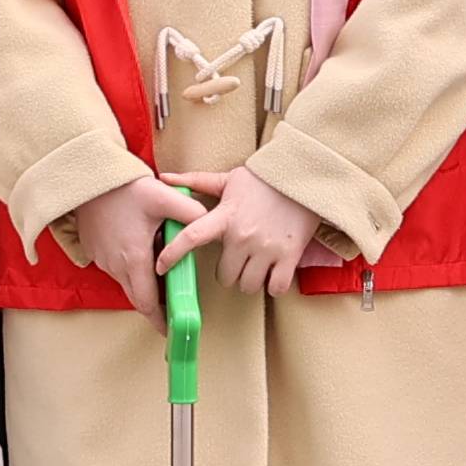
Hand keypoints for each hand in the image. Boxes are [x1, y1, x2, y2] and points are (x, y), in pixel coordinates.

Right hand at [58, 171, 205, 314]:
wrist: (88, 178)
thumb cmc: (125, 189)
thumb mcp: (164, 198)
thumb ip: (191, 214)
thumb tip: (209, 227)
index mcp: (134, 258)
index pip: (146, 302)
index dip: (158, 319)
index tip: (170, 329)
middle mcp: (115, 265)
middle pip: (136, 297)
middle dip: (154, 304)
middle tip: (171, 305)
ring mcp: (102, 259)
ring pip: (126, 282)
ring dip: (142, 282)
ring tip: (159, 266)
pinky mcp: (94, 252)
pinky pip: (115, 268)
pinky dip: (130, 268)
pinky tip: (140, 248)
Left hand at [158, 165, 332, 299]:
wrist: (304, 178)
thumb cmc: (263, 181)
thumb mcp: (228, 179)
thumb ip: (196, 181)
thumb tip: (164, 177)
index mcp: (225, 217)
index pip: (191, 237)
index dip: (172, 255)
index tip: (161, 267)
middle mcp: (243, 236)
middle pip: (224, 276)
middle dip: (228, 272)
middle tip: (237, 261)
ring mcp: (267, 248)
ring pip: (248, 286)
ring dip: (250, 281)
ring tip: (256, 267)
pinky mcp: (289, 256)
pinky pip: (276, 288)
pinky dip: (274, 286)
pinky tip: (273, 274)